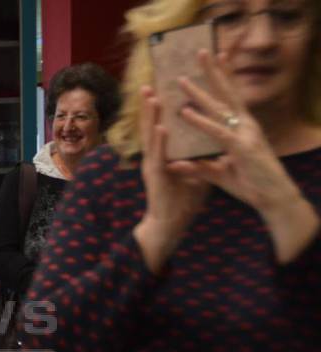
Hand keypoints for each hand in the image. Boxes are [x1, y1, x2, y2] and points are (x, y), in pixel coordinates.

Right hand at [133, 85, 210, 273]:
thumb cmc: (180, 202)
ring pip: (151, 137)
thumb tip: (211, 147)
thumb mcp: (194, 174)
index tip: (161, 89)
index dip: (161, 110)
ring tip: (152, 97)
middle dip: (150, 106)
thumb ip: (199, 159)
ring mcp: (153, 167)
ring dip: (150, 117)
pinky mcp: (156, 178)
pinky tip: (161, 128)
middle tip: (148, 84)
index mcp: (163, 156)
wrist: (169, 225)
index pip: (161, 127)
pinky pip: (159, 156)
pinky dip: (160, 142)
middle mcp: (155, 158)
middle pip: (152, 126)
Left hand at [169, 50, 319, 260]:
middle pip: (226, 94)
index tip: (215, 59)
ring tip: (180, 80)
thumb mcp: (220, 174)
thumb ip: (200, 167)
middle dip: (212, 73)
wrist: (273, 200)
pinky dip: (200, 121)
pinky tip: (185, 113)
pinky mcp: (242, 148)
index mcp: (243, 129)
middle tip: (200, 52)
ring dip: (198, 93)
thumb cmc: (252, 185)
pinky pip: (217, 131)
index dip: (223, 78)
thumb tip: (179, 164)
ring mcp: (245, 134)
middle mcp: (246, 126)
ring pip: (219, 108)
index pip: (230, 98)